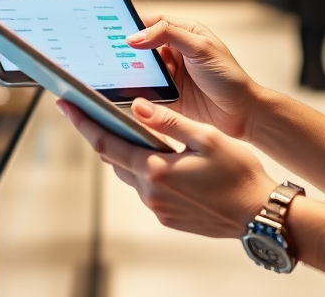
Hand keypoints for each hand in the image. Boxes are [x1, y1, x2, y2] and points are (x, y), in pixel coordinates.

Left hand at [59, 98, 274, 237]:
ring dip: (127, 153)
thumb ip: (170, 121)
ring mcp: (158, 208)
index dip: (83, 123)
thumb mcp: (206, 137)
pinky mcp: (168, 217)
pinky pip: (147, 189)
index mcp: (157, 170)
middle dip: (102, 135)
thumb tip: (137, 108)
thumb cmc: (239, 174)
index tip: (66, 105)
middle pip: (114, 159)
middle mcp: (151, 193)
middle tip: (92, 112)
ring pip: (131, 174)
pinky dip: (146, 170)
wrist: (258, 214)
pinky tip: (160, 158)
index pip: (107, 143)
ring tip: (131, 131)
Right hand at [127, 14, 261, 139]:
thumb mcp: (200, 48)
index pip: (154, 22)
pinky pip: (147, 92)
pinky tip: (126, 92)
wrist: (242, 114)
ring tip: (115, 73)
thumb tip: (136, 36)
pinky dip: (136, 92)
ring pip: (142, 70)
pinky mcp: (168, 97)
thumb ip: (169, 35)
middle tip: (109, 53)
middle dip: (128, 50)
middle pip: (144, 47)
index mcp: (186, 34)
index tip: (115, 29)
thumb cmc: (228, 76)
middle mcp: (176, 53)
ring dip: (131, 72)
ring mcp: (171, 75)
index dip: (135, 25)